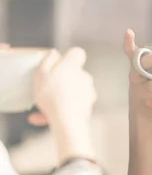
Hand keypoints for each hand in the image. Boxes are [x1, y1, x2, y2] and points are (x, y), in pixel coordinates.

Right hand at [30, 48, 96, 162]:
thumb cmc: (52, 96)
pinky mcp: (88, 106)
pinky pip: (72, 105)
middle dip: (61, 80)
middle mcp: (85, 77)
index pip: (77, 53)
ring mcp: (89, 92)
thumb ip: (47, 60)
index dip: (67, 56)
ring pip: (71, 92)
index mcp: (74, 66)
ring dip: (58, 97)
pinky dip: (59, 110)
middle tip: (46, 88)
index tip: (57, 63)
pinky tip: (41, 118)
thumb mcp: (42, 73)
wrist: (68, 121)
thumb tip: (54, 53)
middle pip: (74, 73)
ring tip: (40, 108)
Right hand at [123, 29, 151, 119]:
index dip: (128, 42)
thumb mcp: (141, 73)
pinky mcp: (151, 103)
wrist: (140, 112)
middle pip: (141, 67)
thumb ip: (147, 59)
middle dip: (151, 60)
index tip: (129, 31)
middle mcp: (136, 78)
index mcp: (135, 68)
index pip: (130, 53)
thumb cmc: (144, 86)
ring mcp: (143, 91)